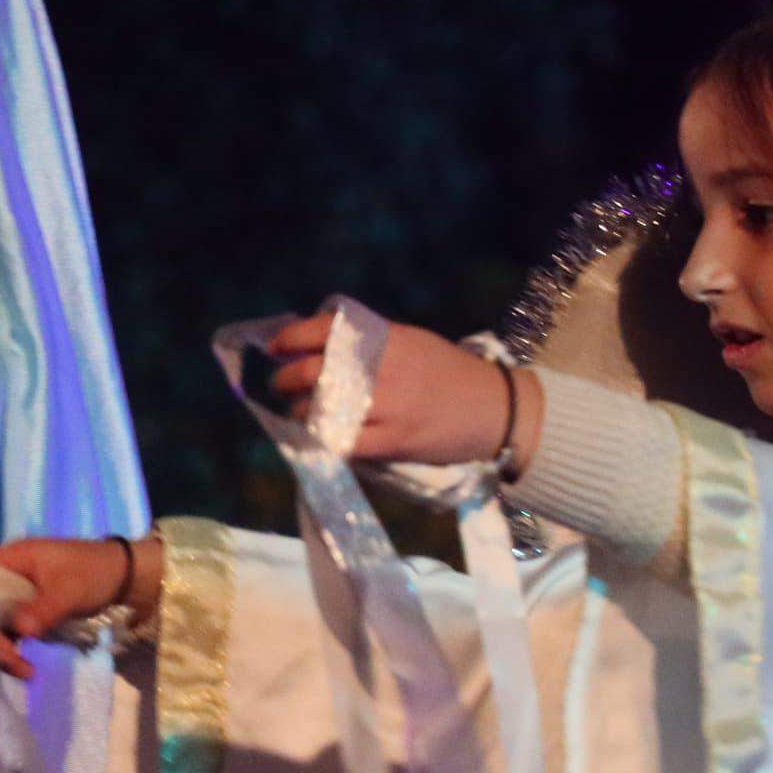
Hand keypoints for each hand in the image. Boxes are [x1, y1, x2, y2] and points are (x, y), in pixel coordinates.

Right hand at [0, 535, 157, 681]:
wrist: (123, 577)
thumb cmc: (94, 572)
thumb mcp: (71, 590)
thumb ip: (44, 609)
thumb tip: (20, 631)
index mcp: (9, 559)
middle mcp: (3, 578)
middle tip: (12, 659)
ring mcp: (12, 598)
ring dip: (0, 651)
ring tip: (27, 670)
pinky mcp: (23, 614)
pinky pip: (6, 635)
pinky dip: (12, 652)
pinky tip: (28, 667)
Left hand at [257, 306, 523, 467]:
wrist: (496, 409)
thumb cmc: (450, 375)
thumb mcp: (412, 343)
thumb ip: (370, 343)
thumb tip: (319, 342)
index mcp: (388, 337)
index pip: (326, 329)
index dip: (292, 338)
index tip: (277, 347)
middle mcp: (385, 366)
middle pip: (316, 370)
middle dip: (287, 379)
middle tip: (282, 385)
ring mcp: (390, 404)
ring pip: (323, 408)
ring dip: (300, 413)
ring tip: (299, 414)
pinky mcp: (396, 438)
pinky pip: (345, 442)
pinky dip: (324, 441)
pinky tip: (319, 439)